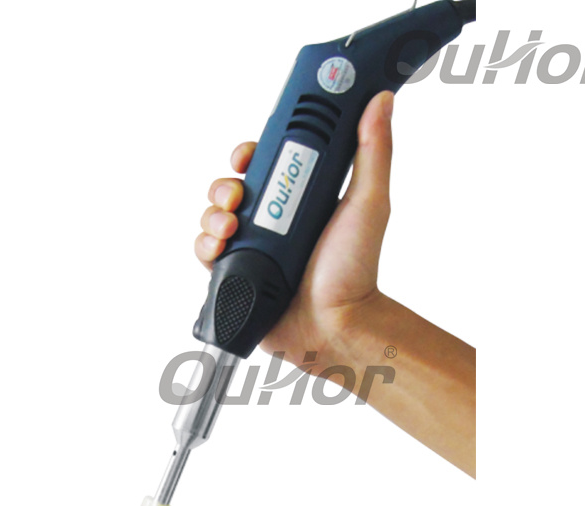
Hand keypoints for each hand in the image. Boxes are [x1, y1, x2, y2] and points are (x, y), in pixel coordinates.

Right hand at [195, 90, 395, 370]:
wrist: (336, 325)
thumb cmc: (355, 270)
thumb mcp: (368, 204)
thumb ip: (373, 153)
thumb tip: (380, 101)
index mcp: (298, 200)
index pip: (264, 164)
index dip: (250, 153)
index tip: (248, 152)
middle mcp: (271, 222)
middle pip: (232, 188)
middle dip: (224, 184)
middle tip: (236, 194)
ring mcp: (252, 250)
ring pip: (213, 217)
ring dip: (211, 214)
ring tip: (229, 228)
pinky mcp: (236, 277)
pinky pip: (205, 253)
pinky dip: (204, 246)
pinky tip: (218, 249)